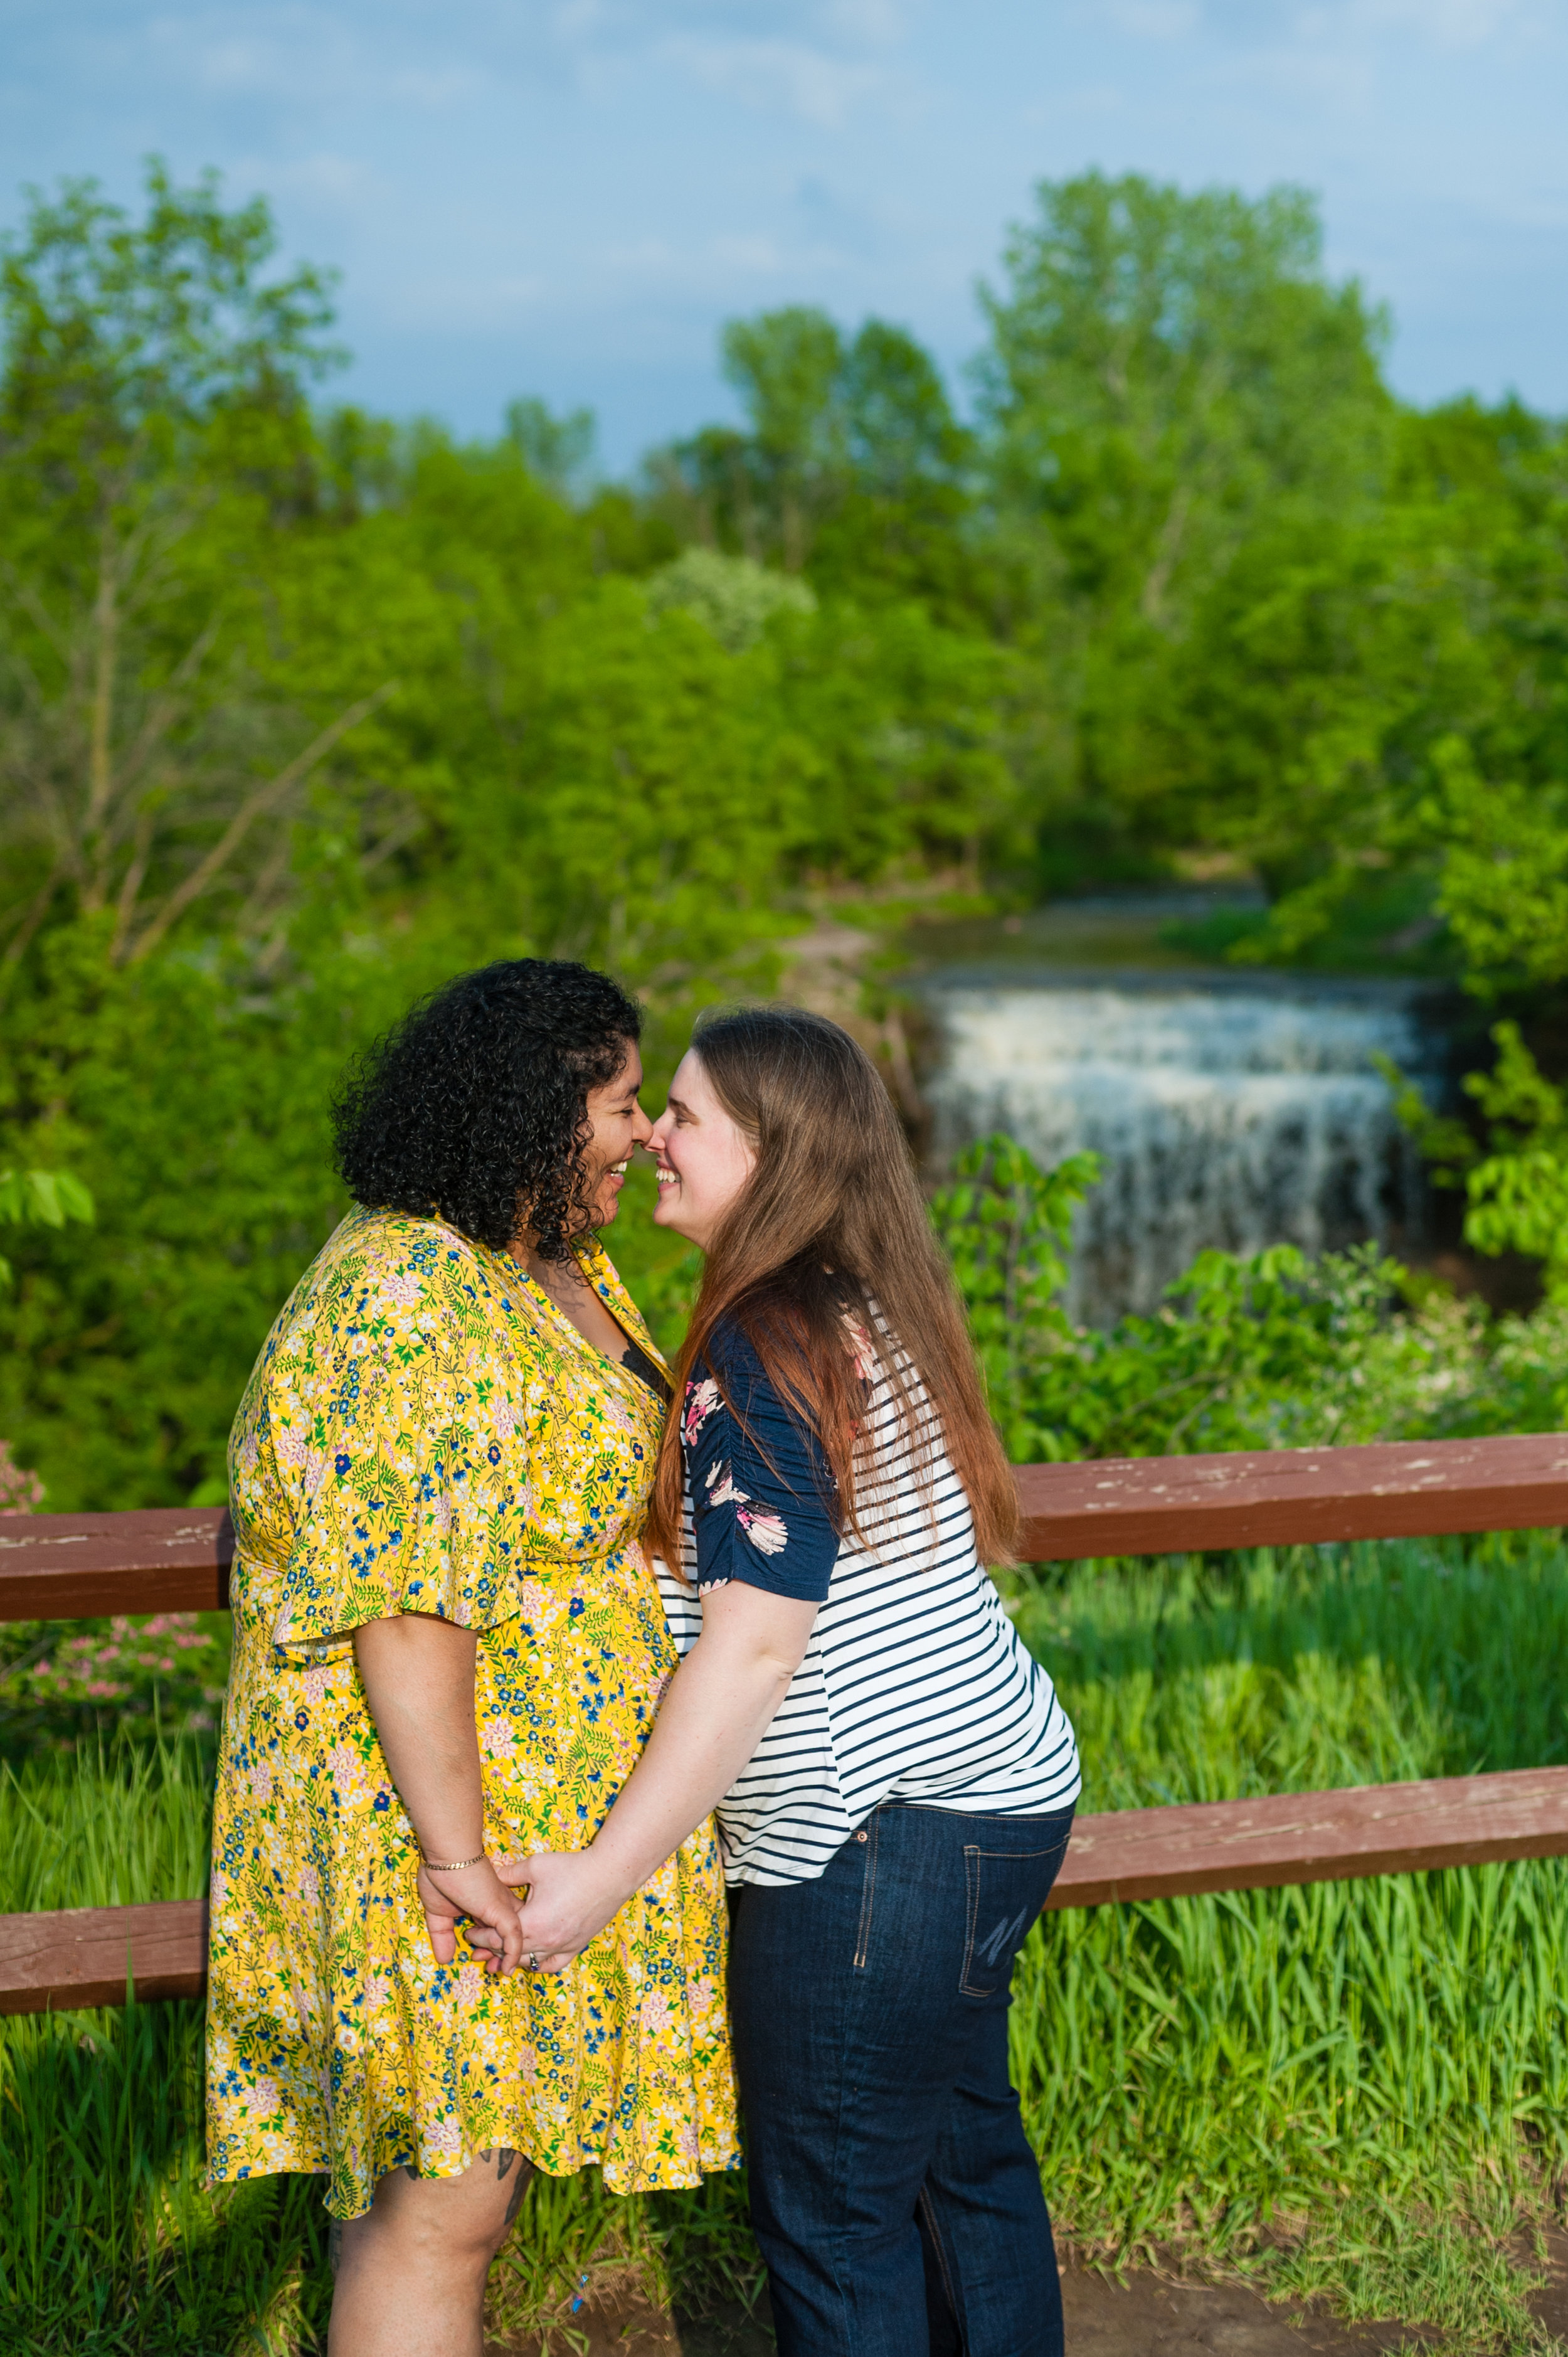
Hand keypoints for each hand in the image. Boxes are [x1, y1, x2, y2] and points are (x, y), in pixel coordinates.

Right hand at [415, 1857, 525, 1975]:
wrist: (446, 1855)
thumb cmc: (440, 1875)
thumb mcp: (437, 1912)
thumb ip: (442, 1934)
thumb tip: (444, 1959)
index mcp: (486, 1904)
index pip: (497, 1928)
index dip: (492, 1946)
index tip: (481, 1959)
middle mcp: (498, 1905)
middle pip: (510, 1933)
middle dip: (502, 1954)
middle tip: (492, 1970)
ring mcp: (502, 1907)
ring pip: (515, 1936)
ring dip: (507, 1957)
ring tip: (499, 1972)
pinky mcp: (501, 1909)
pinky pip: (514, 1935)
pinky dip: (512, 1952)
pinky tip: (507, 1967)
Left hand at [489, 1850, 630, 1970]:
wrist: (610, 1874)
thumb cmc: (572, 1868)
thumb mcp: (535, 1866)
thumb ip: (509, 1874)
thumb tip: (491, 1875)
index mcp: (532, 1924)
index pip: (497, 1938)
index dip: (480, 1936)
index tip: (469, 1932)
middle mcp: (546, 1942)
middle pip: (510, 1954)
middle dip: (491, 1951)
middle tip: (477, 1947)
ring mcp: (563, 1947)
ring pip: (530, 1963)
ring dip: (512, 1960)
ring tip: (499, 1956)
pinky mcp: (576, 1947)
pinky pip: (553, 1965)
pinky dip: (539, 1965)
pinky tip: (532, 1961)